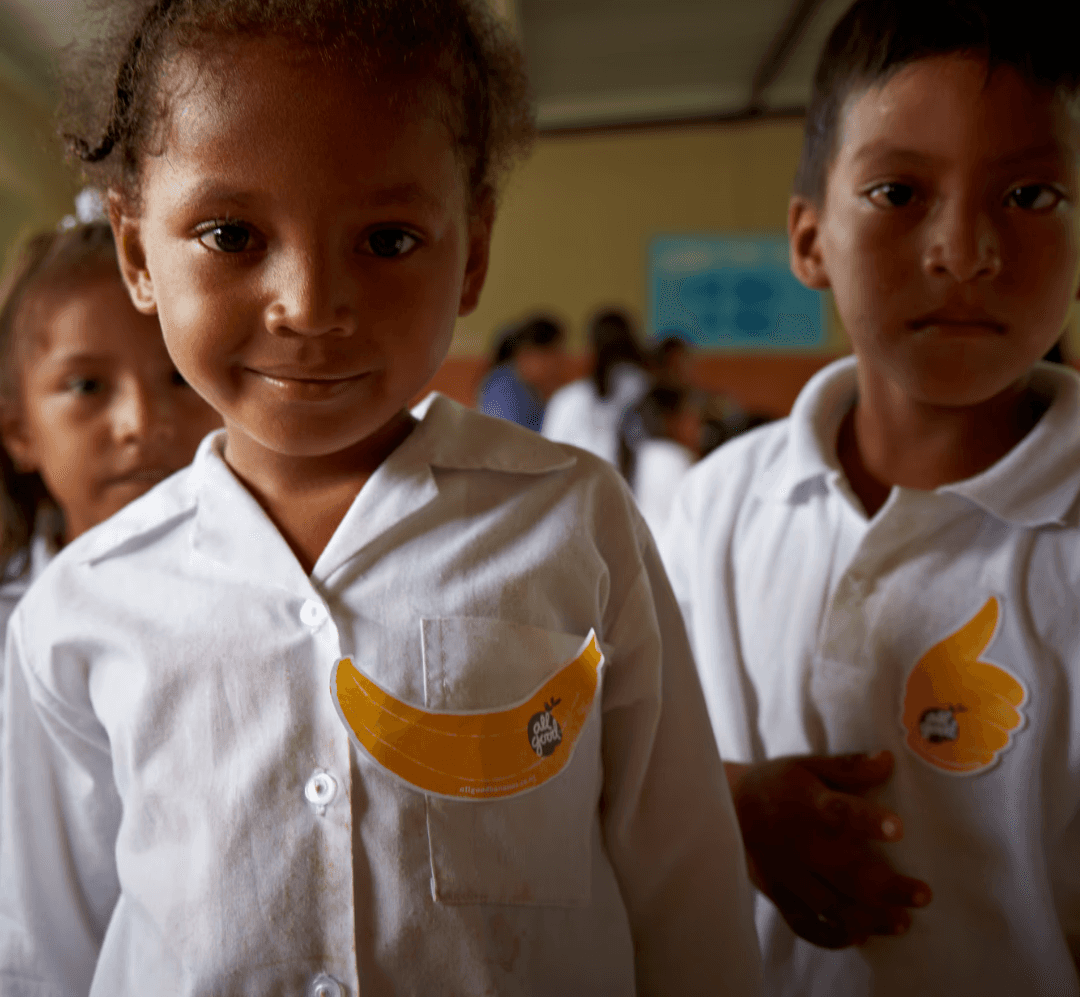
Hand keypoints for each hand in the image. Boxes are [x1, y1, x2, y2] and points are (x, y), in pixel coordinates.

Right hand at [728, 751, 931, 948]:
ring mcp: (785, 872)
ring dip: (868, 917)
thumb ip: (848, 768)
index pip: (839, 812)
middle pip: (845, 871)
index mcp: (806, 803)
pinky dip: (830, 936)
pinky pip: (803, 923)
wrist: (727, 805)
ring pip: (830, 905)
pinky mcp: (776, 891)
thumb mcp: (808, 765)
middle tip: (922, 896)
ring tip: (901, 922)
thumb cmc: (777, 782)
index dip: (868, 821)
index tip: (899, 829)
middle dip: (887, 887)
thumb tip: (888, 761)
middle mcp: (797, 841)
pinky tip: (858, 936)